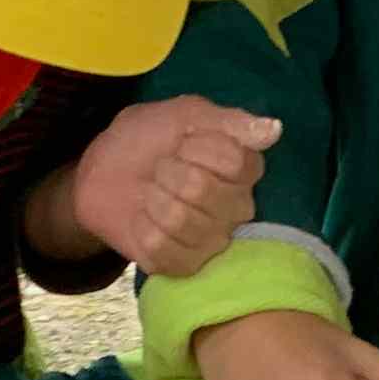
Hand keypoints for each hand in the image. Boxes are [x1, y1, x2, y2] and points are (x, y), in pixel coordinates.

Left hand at [67, 98, 278, 277]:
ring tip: (152, 192)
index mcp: (244, 171)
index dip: (199, 149)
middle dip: (170, 172)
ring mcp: (212, 241)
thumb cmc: (148, 139)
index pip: (236, 163)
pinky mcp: (183, 265)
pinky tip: (143, 218)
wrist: (104, 170)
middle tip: (162, 168)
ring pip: (181, 220)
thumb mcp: (185, 114)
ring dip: (154, 198)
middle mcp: (237, 209)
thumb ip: (230, 121)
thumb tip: (274, 130)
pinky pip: (161, 247)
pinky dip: (142, 226)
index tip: (183, 141)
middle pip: (205, 191)